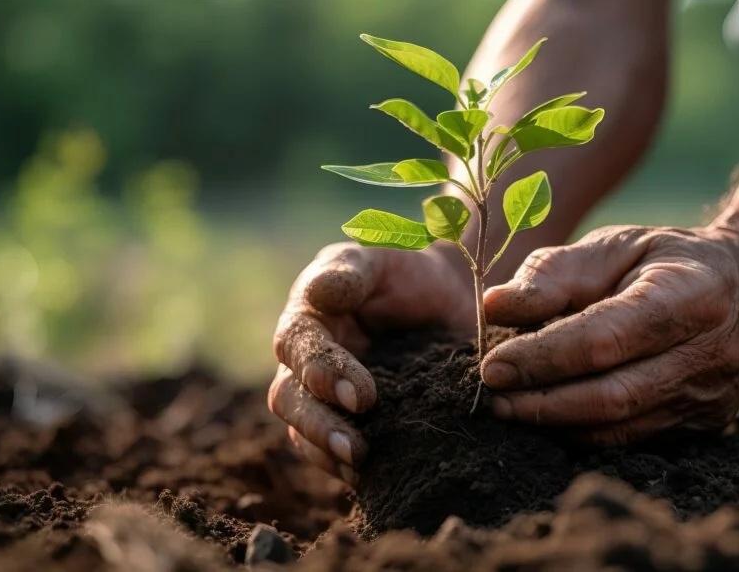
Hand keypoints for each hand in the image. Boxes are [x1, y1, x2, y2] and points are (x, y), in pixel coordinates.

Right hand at [268, 244, 473, 484]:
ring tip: (360, 465)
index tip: (360, 395)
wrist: (449, 299)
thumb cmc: (408, 272)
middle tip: (354, 446)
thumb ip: (350, 272)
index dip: (322, 372)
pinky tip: (370, 480)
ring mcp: (326, 398)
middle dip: (318, 425)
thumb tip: (320, 293)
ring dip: (327, 452)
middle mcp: (306, 362)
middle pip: (289, 399)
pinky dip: (346, 467)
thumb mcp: (381, 258)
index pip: (298, 347)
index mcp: (306, 318)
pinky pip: (335, 452)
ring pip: (305, 432)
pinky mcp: (355, 423)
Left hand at [481, 225, 738, 444]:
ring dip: (556, 423)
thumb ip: (554, 274)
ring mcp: (711, 398)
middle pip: (611, 396)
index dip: (543, 357)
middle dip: (541, 401)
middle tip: (493, 395)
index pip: (605, 339)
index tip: (492, 364)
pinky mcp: (703, 426)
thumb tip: (493, 308)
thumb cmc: (667, 261)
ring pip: (618, 428)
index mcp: (694, 295)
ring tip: (511, 406)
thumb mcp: (614, 245)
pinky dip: (582, 431)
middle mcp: (710, 354)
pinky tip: (550, 413)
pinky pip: (631, 440)